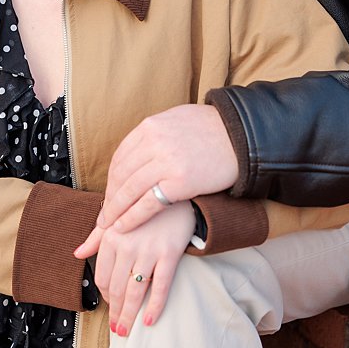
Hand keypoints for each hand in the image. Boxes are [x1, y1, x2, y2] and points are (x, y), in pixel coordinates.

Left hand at [77, 201, 193, 334]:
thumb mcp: (118, 215)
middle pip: (117, 288)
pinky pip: (160, 286)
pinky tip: (149, 320)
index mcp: (112, 236)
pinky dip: (154, 306)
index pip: (102, 277)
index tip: (111, 307)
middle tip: (117, 329)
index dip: (105, 297)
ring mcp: (149, 250)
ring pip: (135, 291)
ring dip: (129, 315)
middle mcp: (127, 244)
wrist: (177, 191)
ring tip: (126, 330)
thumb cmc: (147, 205)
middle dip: (116, 312)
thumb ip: (97, 236)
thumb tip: (77, 253)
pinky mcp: (169, 253)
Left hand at [97, 105, 238, 231]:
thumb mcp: (178, 119)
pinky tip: (123, 228)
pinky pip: (146, 205)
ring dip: (114, 212)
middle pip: (121, 175)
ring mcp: (166, 163)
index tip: (109, 194)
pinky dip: (131, 218)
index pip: (121, 157)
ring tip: (107, 226)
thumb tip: (137, 147)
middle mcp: (154, 142)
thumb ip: (155, 132)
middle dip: (110, 199)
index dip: (112, 180)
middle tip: (103, 216)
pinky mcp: (179, 183)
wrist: (245, 138)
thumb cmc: (215, 129)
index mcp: (151, 126)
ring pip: (129, 191)